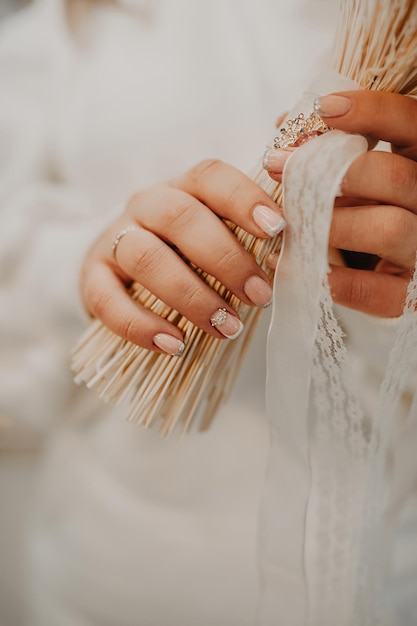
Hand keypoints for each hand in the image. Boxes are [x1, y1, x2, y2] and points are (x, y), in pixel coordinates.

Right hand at [81, 160, 284, 354]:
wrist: (120, 264)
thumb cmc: (183, 249)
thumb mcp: (213, 233)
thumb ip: (245, 239)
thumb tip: (291, 263)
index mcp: (184, 188)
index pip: (210, 177)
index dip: (243, 199)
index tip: (277, 231)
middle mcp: (146, 205)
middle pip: (180, 218)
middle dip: (226, 259)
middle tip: (260, 296)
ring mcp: (115, 239)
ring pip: (145, 256)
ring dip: (191, 295)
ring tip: (226, 327)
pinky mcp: (92, 277)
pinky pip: (109, 299)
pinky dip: (142, 325)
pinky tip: (175, 344)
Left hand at [264, 90, 416, 317]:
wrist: (393, 278)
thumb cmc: (369, 216)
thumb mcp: (358, 179)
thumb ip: (333, 154)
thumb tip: (283, 124)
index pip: (411, 125)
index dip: (373, 112)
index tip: (323, 108)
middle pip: (394, 177)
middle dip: (328, 171)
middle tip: (277, 166)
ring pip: (387, 228)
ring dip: (330, 223)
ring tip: (288, 223)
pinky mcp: (409, 297)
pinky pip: (373, 290)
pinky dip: (331, 278)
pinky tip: (293, 265)